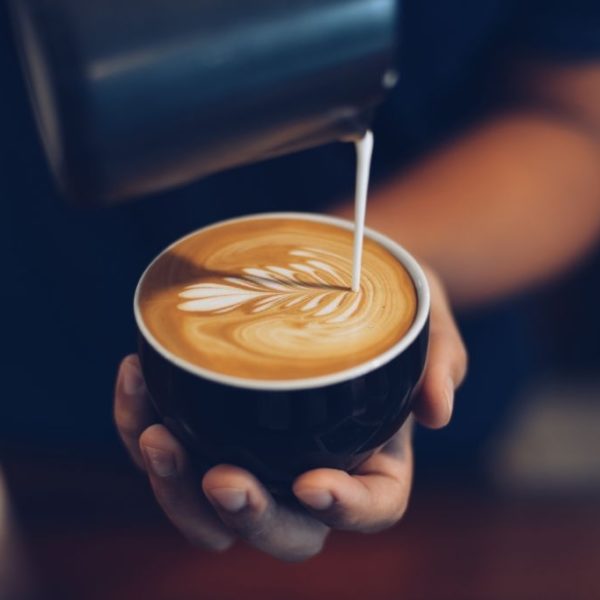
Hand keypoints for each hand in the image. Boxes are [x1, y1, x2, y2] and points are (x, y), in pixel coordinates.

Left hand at [114, 268, 465, 560]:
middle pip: (283, 528)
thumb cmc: (388, 307)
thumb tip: (439, 409)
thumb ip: (440, 359)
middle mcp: (313, 468)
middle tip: (221, 478)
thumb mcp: (428, 319)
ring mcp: (258, 452)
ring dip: (176, 488)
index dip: (343, 509)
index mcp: (374, 458)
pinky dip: (141, 422)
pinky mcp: (212, 421)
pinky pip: (172, 443)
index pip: (371, 507)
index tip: (313, 483)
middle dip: (248, 515)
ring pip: (210, 509)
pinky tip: (135, 376)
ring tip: (157, 436)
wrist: (338, 278)